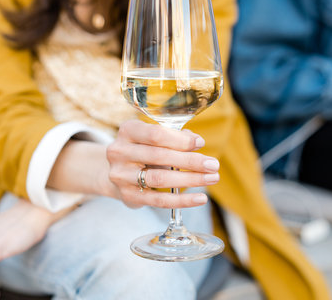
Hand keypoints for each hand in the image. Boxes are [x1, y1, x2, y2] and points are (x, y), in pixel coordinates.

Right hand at [105, 120, 219, 207]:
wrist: (118, 172)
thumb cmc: (142, 150)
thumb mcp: (152, 138)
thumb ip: (173, 137)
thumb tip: (197, 142)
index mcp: (127, 131)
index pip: (156, 134)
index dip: (181, 140)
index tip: (201, 144)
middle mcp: (119, 152)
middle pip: (159, 156)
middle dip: (190, 161)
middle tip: (213, 165)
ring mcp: (121, 175)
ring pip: (160, 178)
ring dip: (190, 179)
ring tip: (211, 178)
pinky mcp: (128, 196)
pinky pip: (158, 200)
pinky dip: (182, 200)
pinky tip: (199, 198)